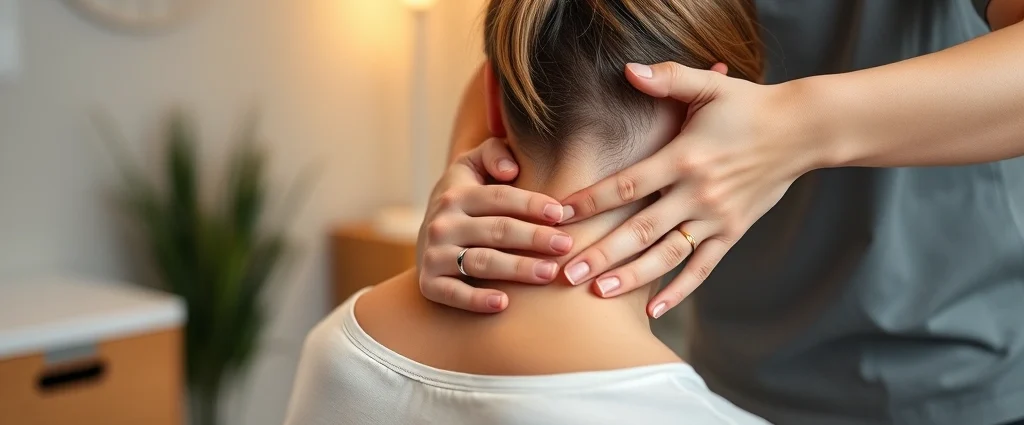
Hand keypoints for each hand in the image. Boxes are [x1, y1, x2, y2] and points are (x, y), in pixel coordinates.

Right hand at [418, 138, 573, 312]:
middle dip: (534, 237)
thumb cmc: (466, 200)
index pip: (500, 197)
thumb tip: (511, 169)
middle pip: (496, 230)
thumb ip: (493, 153)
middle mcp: (442, 223)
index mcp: (456, 193)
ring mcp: (434, 254)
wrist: (427, 240)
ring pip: (481, 262)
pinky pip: (454, 294)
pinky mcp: (429, 284)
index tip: (561, 213)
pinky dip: (477, 300)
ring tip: (549, 273)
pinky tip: (504, 304)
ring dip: (517, 268)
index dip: (531, 204)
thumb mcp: (471, 167)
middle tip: (566, 245)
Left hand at [560, 61, 817, 317]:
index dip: (591, 200)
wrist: (802, 132)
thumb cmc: (749, 107)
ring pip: (667, 255)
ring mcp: (715, 218)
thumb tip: (629, 69)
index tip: (559, 215)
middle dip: (601, 253)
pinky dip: (678, 291)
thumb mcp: (709, 86)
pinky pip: (702, 268)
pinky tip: (652, 310)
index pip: (627, 184)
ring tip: (599, 294)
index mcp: (684, 158)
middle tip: (566, 274)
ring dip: (632, 277)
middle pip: (640, 230)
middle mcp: (697, 194)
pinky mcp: (732, 233)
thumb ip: (668, 78)